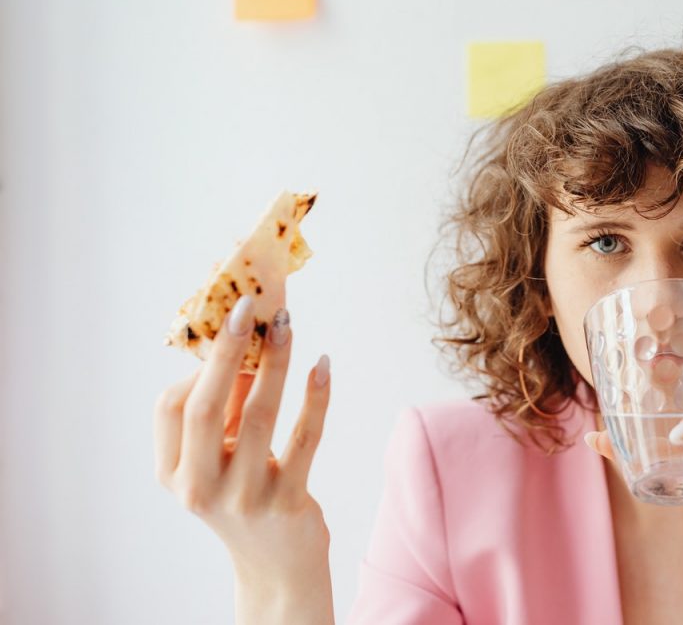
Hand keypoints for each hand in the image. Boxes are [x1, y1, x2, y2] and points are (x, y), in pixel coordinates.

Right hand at [154, 295, 332, 587]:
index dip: (199, 364)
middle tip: (248, 306)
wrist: (278, 564)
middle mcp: (200, 488)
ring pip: (260, 416)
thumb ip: (228, 405)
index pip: (171, 408)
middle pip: (205, 407)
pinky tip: (322, 366)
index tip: (228, 324)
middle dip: (226, 350)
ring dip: (275, 363)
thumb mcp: (223, 455)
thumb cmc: (247, 492)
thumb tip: (247, 336)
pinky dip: (316, 397)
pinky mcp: (287, 503)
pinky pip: (305, 439)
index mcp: (174, 474)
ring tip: (286, 325)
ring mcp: (243, 498)